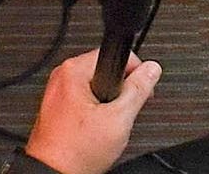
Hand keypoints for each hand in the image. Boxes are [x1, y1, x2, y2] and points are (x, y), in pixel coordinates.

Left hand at [22, 49, 162, 173]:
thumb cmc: (75, 151)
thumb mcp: (119, 119)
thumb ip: (138, 91)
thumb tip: (152, 69)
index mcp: (74, 70)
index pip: (116, 55)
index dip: (136, 74)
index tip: (141, 91)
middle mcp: (62, 77)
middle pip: (107, 71)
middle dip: (121, 93)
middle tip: (122, 116)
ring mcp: (58, 93)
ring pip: (97, 88)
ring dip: (108, 105)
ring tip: (107, 127)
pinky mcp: (57, 108)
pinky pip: (84, 101)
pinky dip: (94, 114)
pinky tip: (95, 132)